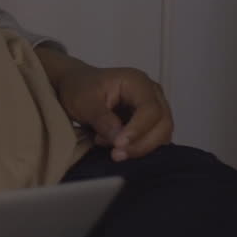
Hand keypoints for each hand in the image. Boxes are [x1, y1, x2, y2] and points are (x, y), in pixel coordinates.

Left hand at [37, 49, 173, 160]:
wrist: (74, 86)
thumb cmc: (79, 88)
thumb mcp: (84, 102)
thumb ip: (103, 120)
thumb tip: (119, 140)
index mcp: (137, 82)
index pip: (150, 109)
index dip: (138, 129)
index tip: (119, 144)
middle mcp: (151, 94)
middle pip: (162, 124)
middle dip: (141, 144)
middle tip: (116, 154)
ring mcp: (153, 108)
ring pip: (161, 135)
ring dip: (139, 148)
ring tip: (111, 148)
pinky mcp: (149, 123)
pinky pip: (152, 140)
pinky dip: (137, 148)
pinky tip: (116, 149)